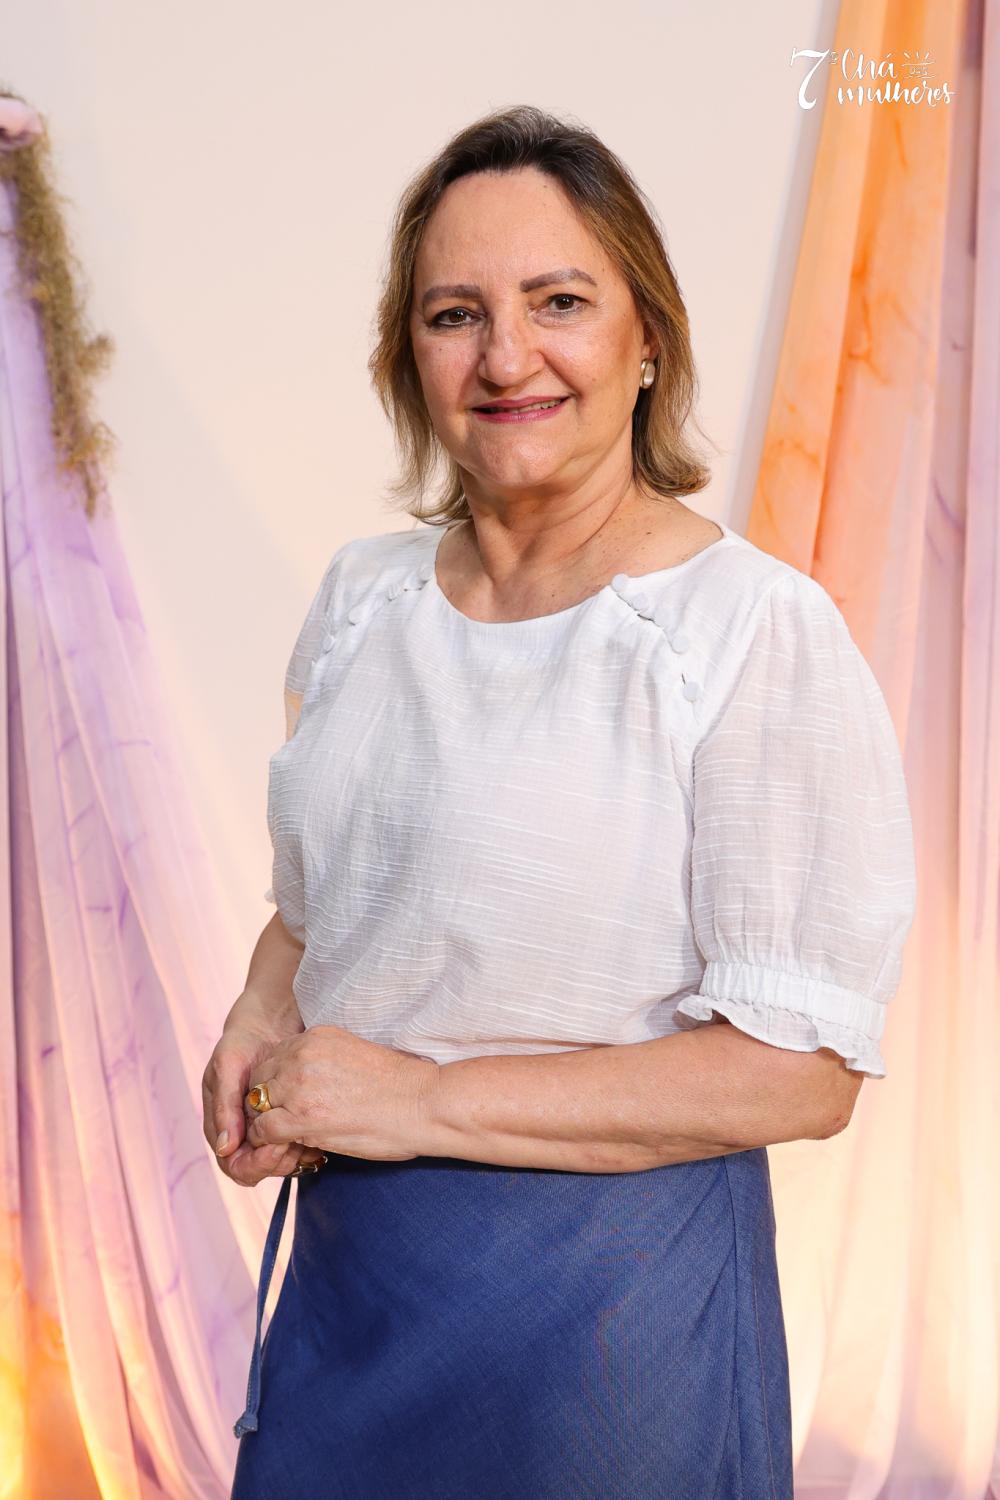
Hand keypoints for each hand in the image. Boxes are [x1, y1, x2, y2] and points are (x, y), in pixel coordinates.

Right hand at [202, 990, 327, 1187]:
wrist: (269, 1020)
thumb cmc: (244, 1040)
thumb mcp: (230, 1066)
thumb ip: (225, 1106)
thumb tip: (225, 1148)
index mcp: (221, 1124)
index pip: (234, 1164)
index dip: (254, 1164)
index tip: (275, 1148)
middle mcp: (241, 1131)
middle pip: (258, 1168)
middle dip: (278, 1163)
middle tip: (300, 1146)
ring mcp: (264, 1127)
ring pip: (277, 1161)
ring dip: (294, 1157)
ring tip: (312, 1143)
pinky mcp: (285, 1119)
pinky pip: (293, 1144)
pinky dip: (305, 1144)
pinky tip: (320, 1137)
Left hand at [243, 1023, 439, 1161]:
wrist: (423, 1103)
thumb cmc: (400, 1086)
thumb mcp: (354, 1056)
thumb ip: (324, 1063)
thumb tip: (309, 1085)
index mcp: (317, 1036)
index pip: (274, 1058)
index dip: (276, 1083)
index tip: (288, 1102)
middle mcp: (303, 1053)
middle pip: (259, 1078)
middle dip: (266, 1102)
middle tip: (282, 1123)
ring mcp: (300, 1083)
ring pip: (256, 1104)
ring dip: (265, 1123)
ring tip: (285, 1138)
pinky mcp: (302, 1115)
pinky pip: (264, 1129)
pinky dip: (269, 1142)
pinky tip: (288, 1148)